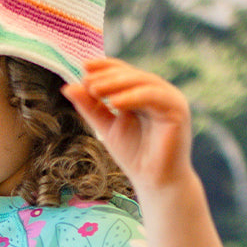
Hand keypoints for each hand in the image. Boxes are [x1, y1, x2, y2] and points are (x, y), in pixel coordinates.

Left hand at [62, 59, 194, 192]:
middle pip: (132, 75)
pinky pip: (153, 97)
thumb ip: (90, 108)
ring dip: (117, 84)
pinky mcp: (177, 109)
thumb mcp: (106, 127)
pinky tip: (114, 103)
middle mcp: (158, 92)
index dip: (105, 66)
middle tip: (86, 81)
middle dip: (108, 76)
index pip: (124, 72)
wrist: (155, 182)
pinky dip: (133, 97)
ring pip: (143, 82)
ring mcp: (170, 99)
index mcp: (143, 93)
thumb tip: (68, 87)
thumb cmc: (134, 156)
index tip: (83, 65)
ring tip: (95, 89)